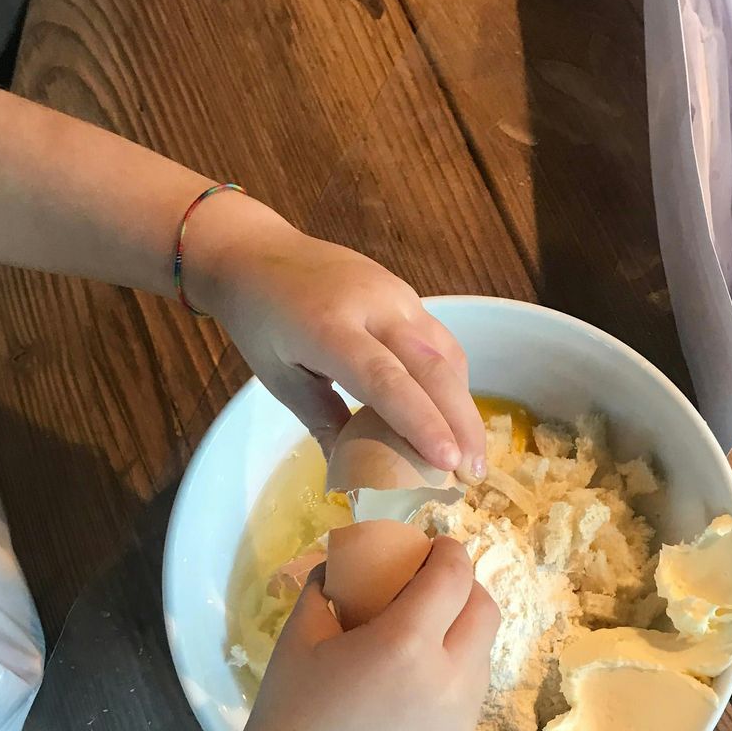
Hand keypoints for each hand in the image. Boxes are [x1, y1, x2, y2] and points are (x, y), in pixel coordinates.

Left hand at [193, 194, 484, 476]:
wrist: (257, 253)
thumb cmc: (261, 322)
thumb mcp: (280, 378)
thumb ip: (323, 422)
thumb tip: (357, 477)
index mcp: (329, 327)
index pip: (384, 379)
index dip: (419, 422)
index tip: (446, 463)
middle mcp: (372, 305)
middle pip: (431, 366)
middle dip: (459, 422)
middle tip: (474, 475)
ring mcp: (395, 294)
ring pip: (445, 353)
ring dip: (464, 405)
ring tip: (472, 456)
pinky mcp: (407, 295)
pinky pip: (440, 341)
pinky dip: (453, 382)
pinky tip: (455, 416)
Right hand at [228, 538, 497, 730]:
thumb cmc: (288, 713)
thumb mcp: (299, 636)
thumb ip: (327, 587)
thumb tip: (344, 562)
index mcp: (406, 643)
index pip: (454, 575)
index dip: (449, 551)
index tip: (434, 547)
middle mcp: (448, 680)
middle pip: (485, 610)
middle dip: (465, 588)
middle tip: (434, 588)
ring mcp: (460, 721)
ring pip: (483, 656)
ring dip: (462, 635)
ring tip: (423, 641)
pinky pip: (469, 699)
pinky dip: (452, 679)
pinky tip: (413, 691)